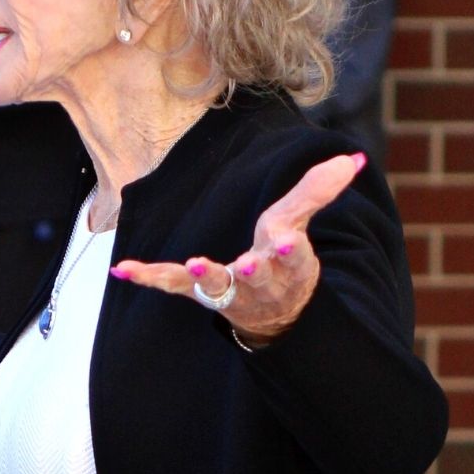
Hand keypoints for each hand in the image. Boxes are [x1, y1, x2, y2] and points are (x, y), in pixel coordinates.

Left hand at [109, 151, 365, 342]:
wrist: (274, 315)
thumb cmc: (286, 262)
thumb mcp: (301, 226)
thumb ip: (318, 191)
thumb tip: (352, 158)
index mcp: (289, 261)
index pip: (293, 253)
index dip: (290, 248)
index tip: (287, 241)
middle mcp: (259, 280)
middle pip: (257, 275)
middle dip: (254, 271)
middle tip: (249, 265)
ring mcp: (227, 289)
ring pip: (218, 286)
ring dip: (208, 276)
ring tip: (197, 264)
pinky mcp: (199, 291)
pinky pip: (171, 285)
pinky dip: (147, 277)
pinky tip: (121, 268)